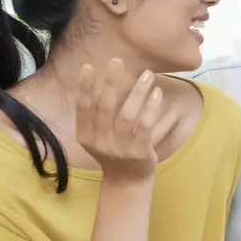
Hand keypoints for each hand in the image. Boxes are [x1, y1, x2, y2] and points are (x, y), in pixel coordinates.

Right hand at [76, 58, 163, 183]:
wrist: (126, 180)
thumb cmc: (112, 150)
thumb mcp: (97, 135)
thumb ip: (96, 114)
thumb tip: (100, 82)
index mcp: (86, 136)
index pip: (83, 108)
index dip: (85, 87)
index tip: (88, 67)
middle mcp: (100, 142)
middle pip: (105, 107)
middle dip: (111, 82)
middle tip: (117, 61)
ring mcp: (120, 148)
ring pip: (127, 114)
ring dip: (137, 92)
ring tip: (147, 74)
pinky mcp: (139, 152)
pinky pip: (145, 125)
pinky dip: (151, 107)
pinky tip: (157, 93)